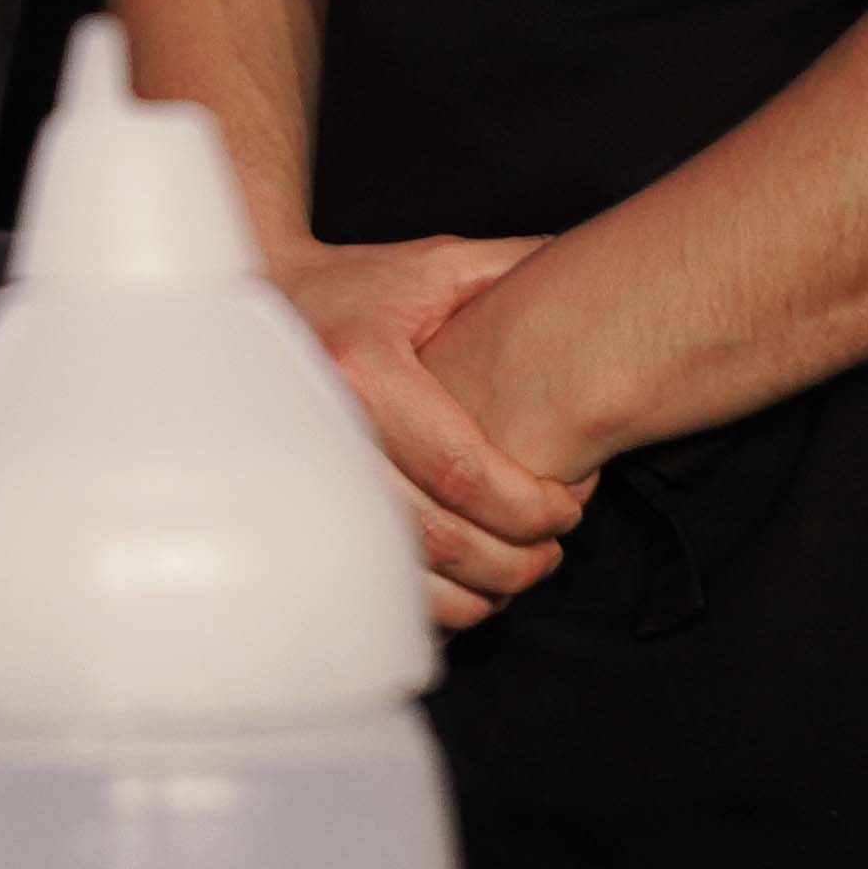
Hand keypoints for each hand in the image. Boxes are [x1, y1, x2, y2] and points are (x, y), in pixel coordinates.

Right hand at [275, 233, 590, 629]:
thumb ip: (517, 271)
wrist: (259, 301)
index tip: (565, 511)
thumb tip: (608, 274)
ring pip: (399, 569)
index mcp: (365, 367)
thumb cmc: (361, 287)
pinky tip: (458, 593)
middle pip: (433, 533)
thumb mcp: (437, 266)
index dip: (526, 507)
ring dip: (469, 593)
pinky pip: (361, 578)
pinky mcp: (291, 504)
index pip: (461, 468)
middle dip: (509, 561)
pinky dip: (418, 603)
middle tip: (549, 556)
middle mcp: (326, 425)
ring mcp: (300, 474)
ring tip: (512, 579)